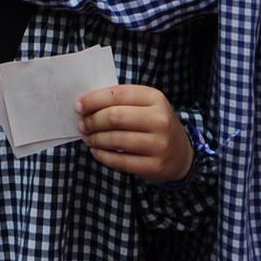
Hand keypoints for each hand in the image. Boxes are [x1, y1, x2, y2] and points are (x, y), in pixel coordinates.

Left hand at [77, 84, 192, 182]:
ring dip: (95, 139)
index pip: (118, 94)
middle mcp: (160, 120)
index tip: (79, 106)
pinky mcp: (154, 166)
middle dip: (92, 121)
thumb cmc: (154, 124)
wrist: (182, 154)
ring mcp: (159, 144)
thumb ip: (120, 101)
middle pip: (114, 117)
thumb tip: (85, 105)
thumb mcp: (145, 105)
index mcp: (156, 98)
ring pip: (115, 140)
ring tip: (88, 138)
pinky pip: (120, 161)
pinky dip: (103, 156)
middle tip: (82, 124)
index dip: (94, 100)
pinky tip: (97, 151)